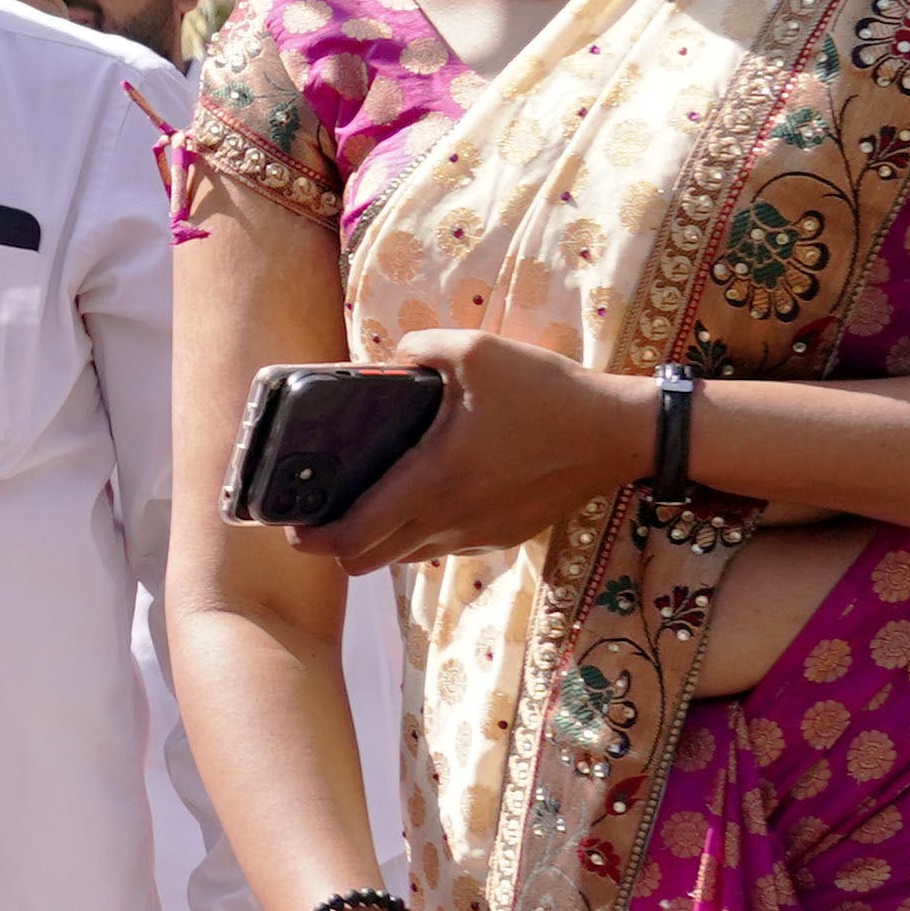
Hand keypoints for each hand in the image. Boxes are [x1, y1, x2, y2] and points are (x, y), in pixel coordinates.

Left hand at [309, 325, 643, 573]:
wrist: (617, 434)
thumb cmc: (546, 392)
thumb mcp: (476, 351)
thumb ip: (417, 350)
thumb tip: (386, 359)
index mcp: (434, 479)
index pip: (357, 533)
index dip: (314, 538)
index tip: (292, 525)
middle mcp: (450, 519)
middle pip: (369, 560)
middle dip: (336, 545)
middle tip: (320, 515)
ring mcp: (478, 535)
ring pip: (406, 556)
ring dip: (380, 540)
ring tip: (368, 501)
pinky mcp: (502, 537)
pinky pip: (443, 546)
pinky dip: (420, 532)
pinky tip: (424, 494)